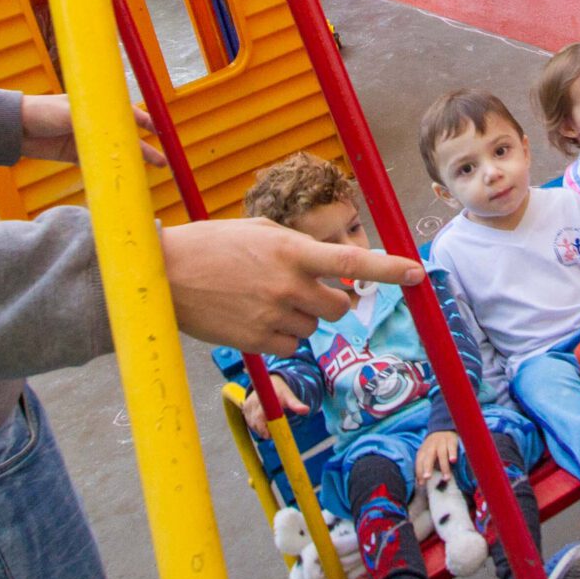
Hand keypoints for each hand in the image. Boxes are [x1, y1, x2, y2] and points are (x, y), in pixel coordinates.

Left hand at [18, 94, 166, 167]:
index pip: (127, 114)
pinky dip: (110, 171)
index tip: (159, 130)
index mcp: (95, 106)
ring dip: (130, 162)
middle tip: (162, 161)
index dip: (145, 122)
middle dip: (144, 149)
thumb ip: (92, 121)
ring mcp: (85, 140)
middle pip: (124, 137)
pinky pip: (97, 164)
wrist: (14, 128)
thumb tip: (119, 126)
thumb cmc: (42, 112)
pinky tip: (122, 179)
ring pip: (114, 153)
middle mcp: (93, 123)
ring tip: (148, 172)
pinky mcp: (74, 155)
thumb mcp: (70, 113)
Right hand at [162, 219, 422, 354]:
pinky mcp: (257, 341)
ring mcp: (272, 315)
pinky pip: (291, 346)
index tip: (417, 274)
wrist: (162, 274)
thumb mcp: (257, 232)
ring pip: (313, 328)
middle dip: (330, 301)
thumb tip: (328, 267)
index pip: (352, 262)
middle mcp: (287, 284)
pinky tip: (253, 319)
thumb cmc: (210, 246)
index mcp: (291, 250)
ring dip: (299, 318)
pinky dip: (280, 337)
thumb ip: (296, 248)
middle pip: (339, 306)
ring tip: (261, 300)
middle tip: (302, 291)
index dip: (389, 269)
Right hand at [238, 375, 310, 435]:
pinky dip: (256, 425)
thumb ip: (296, 404)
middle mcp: (253, 401)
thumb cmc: (281, 391)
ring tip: (270, 427)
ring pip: (251, 424)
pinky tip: (263, 423)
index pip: (259, 416)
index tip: (268, 435)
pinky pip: (249, 421)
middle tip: (272, 434)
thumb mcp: (289, 396)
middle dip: (262, 431)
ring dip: (259, 429)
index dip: (262, 427)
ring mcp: (247, 405)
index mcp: (263, 398)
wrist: (269, 382)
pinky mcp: (245, 408)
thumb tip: (306, 410)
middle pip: (254, 422)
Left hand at [415, 431, 460, 485]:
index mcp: (423, 451)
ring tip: (446, 478)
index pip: (419, 462)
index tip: (421, 484)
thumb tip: (422, 482)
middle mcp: (431, 447)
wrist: (443, 428)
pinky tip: (453, 461)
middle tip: (428, 478)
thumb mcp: (427, 453)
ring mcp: (441, 443)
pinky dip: (452, 454)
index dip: (419, 472)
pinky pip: (451, 447)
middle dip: (427, 467)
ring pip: (441, 454)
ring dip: (444, 466)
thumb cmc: (434, 447)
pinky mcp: (451, 440)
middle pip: (428, 457)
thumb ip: (425, 465)